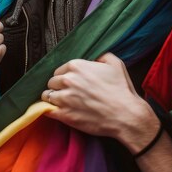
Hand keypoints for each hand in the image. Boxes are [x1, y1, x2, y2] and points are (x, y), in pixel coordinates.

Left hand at [41, 53, 159, 151]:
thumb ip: (101, 56)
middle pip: (52, 82)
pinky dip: (49, 110)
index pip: (59, 70)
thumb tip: (94, 58)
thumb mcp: (115, 63)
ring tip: (61, 102)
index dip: (65, 76)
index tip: (71, 83)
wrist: (124, 114)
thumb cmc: (121, 89)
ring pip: (47, 96)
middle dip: (58, 87)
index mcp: (77, 66)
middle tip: (67, 92)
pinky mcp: (64, 115)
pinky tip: (55, 111)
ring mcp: (64, 98)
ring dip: (53, 98)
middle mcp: (68, 80)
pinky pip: (47, 110)